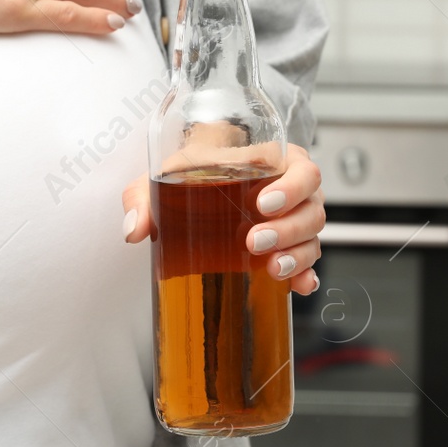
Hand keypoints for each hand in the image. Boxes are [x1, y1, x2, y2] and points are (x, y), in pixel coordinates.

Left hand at [121, 144, 324, 295]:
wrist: (203, 182)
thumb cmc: (196, 169)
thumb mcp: (169, 173)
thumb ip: (145, 196)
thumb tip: (134, 230)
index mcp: (276, 160)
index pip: (302, 171)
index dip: (291, 188)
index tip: (262, 203)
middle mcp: (296, 190)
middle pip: (312, 209)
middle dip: (287, 229)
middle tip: (253, 241)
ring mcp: (298, 220)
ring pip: (313, 237)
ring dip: (297, 255)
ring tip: (272, 268)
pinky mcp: (292, 247)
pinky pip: (311, 263)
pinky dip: (306, 276)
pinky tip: (297, 286)